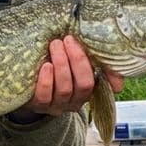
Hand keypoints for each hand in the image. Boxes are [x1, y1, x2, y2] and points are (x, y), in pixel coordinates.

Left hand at [9, 36, 123, 121]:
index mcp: (88, 90)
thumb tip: (118, 84)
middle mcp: (76, 101)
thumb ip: (96, 65)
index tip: (90, 46)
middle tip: (67, 40)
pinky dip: (47, 80)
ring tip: (55, 45)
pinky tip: (46, 65)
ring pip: (65, 89)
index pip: (102, 81)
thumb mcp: (75, 64)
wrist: (27, 86)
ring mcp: (57, 105)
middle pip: (84, 84)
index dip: (103, 69)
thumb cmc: (56, 68)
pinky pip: (45, 96)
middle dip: (77, 60)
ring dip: (61, 64)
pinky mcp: (38, 106)